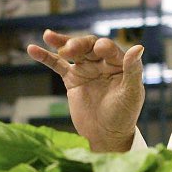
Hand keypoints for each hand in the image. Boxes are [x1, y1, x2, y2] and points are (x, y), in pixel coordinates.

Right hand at [26, 29, 144, 151]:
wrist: (105, 136)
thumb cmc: (123, 115)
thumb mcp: (131, 93)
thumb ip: (133, 70)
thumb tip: (138, 47)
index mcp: (119, 63)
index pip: (110, 49)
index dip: (104, 47)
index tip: (99, 49)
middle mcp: (102, 62)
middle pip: (88, 46)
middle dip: (79, 44)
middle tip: (69, 49)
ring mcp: (86, 69)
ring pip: (72, 52)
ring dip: (61, 42)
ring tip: (48, 35)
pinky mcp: (71, 79)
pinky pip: (57, 65)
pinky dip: (45, 57)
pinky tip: (33, 49)